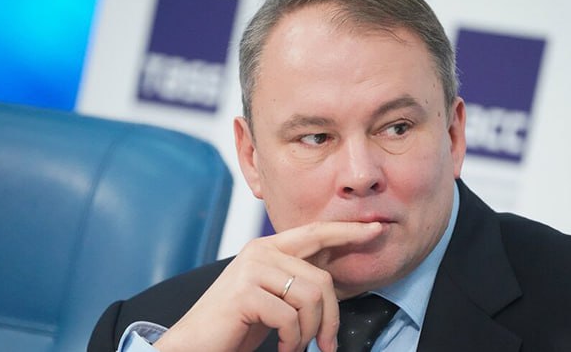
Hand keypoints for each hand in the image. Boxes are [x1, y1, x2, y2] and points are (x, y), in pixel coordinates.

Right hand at [153, 221, 382, 351]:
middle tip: (327, 345)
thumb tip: (333, 285)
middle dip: (331, 318)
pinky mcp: (245, 293)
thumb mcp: (273, 297)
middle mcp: (260, 251)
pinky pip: (290, 318)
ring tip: (294, 347)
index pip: (316, 233)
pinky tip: (280, 347)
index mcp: (268, 248)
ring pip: (309, 298)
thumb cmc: (237, 324)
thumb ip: (296, 282)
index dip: (347, 232)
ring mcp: (251, 269)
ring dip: (308, 333)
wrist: (195, 344)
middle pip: (321, 279)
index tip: (376, 229)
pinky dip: (292, 340)